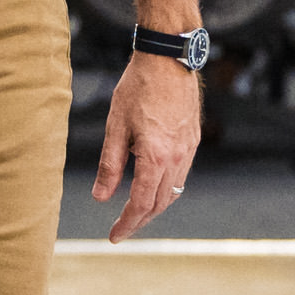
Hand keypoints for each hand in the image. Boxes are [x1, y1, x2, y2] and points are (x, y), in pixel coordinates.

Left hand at [94, 52, 201, 241]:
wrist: (169, 59)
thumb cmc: (138, 88)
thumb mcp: (115, 126)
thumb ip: (110, 165)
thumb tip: (101, 198)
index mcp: (155, 156)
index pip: (140, 203)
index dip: (126, 223)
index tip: (114, 236)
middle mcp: (177, 157)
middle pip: (159, 204)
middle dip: (139, 221)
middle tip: (121, 229)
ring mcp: (189, 149)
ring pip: (173, 192)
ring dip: (154, 206)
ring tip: (135, 212)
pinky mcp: (193, 140)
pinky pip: (181, 175)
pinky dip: (165, 188)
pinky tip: (151, 185)